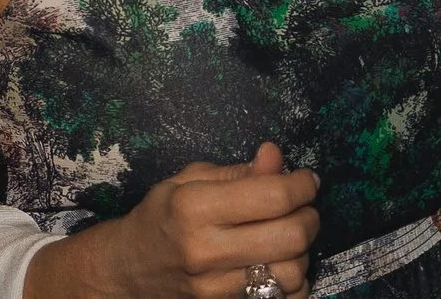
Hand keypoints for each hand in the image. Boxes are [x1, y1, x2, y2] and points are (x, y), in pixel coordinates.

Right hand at [34, 143, 314, 298]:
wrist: (131, 266)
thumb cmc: (161, 215)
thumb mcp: (187, 182)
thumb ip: (236, 172)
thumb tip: (277, 157)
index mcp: (192, 206)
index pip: (271, 195)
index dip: (300, 185)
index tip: (306, 180)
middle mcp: (206, 248)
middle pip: (290, 235)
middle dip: (309, 216)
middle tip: (304, 208)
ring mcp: (217, 284)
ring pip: (293, 271)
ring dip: (302, 251)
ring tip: (288, 236)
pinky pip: (285, 297)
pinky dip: (294, 280)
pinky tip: (279, 264)